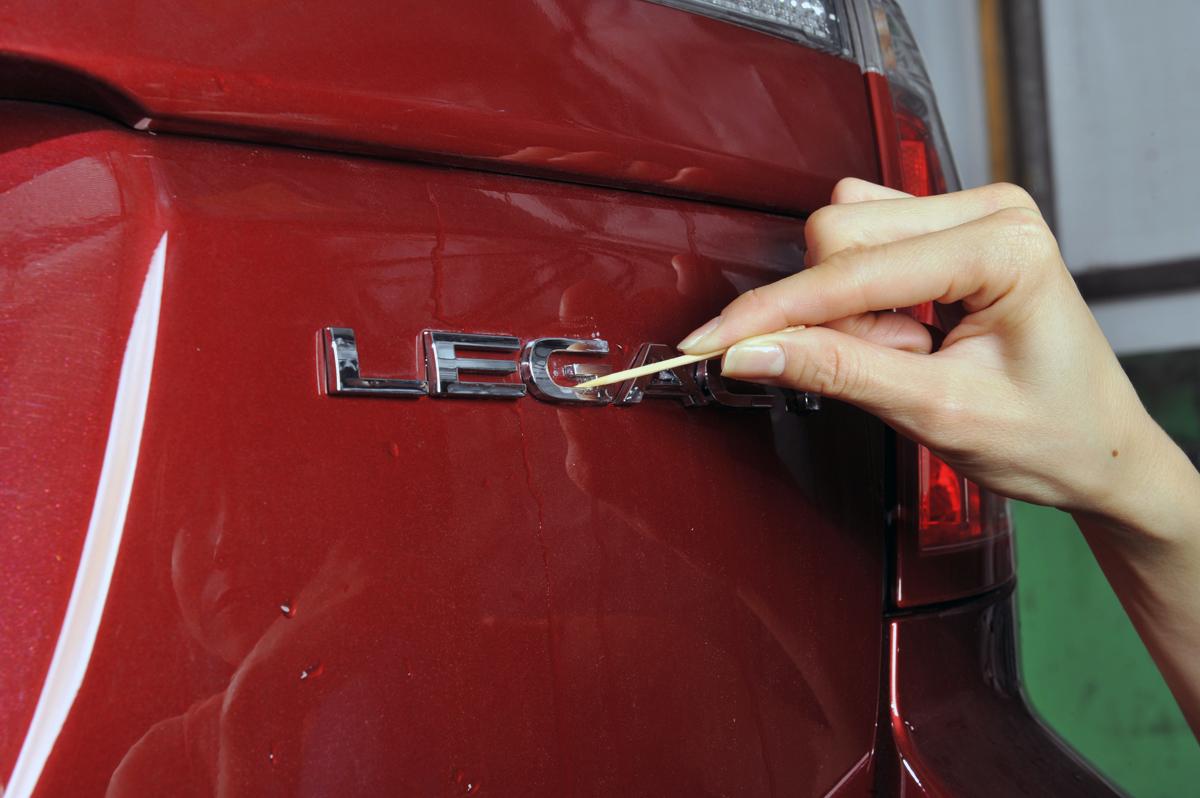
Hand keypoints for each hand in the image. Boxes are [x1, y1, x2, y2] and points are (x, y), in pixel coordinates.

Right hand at [678, 178, 1178, 528]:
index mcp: (1004, 244)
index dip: (776, 313)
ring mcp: (966, 213)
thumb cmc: (1049, 433)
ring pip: (840, 234)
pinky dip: (856, 299)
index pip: (853, 269)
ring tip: (905, 355)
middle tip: (886, 369)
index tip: (713, 343)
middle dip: (832, 315)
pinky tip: (901, 334)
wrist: (1096, 449)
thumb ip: (839, 372)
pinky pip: (857, 242)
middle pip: (839, 235)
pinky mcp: (943, 230)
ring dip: (846, 309)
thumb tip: (752, 350)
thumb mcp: (939, 413)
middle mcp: (988, 209)